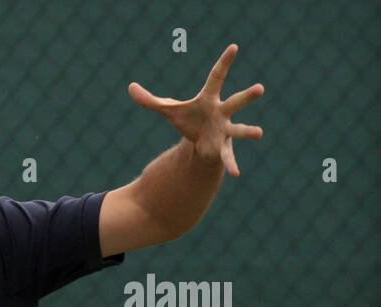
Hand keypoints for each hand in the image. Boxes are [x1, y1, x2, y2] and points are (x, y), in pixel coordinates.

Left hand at [128, 43, 263, 176]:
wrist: (197, 142)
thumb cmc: (188, 120)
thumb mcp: (168, 109)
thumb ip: (150, 100)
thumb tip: (130, 87)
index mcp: (209, 99)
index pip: (216, 77)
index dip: (224, 62)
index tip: (234, 47)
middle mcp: (221, 113)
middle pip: (235, 102)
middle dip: (247, 97)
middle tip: (260, 88)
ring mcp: (224, 130)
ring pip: (238, 130)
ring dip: (247, 131)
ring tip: (259, 133)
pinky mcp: (222, 148)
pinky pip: (227, 157)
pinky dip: (231, 165)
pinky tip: (237, 174)